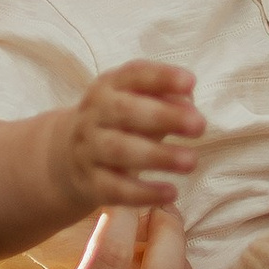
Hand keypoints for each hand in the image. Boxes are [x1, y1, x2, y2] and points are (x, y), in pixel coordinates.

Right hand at [56, 63, 203, 217]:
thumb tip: (191, 109)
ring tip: (191, 161)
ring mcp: (88, 150)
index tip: (191, 82)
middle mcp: (94, 115)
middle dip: (163, 116)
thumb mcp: (139, 104)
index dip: (162, 77)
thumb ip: (166, 101)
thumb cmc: (120, 125)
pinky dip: (144, 193)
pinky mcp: (90, 183)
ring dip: (158, 156)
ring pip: (119, 151)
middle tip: (200, 125)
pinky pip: (116, 189)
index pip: (134, 75)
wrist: (68, 158)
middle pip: (124, 112)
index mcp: (108, 87)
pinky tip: (171, 193)